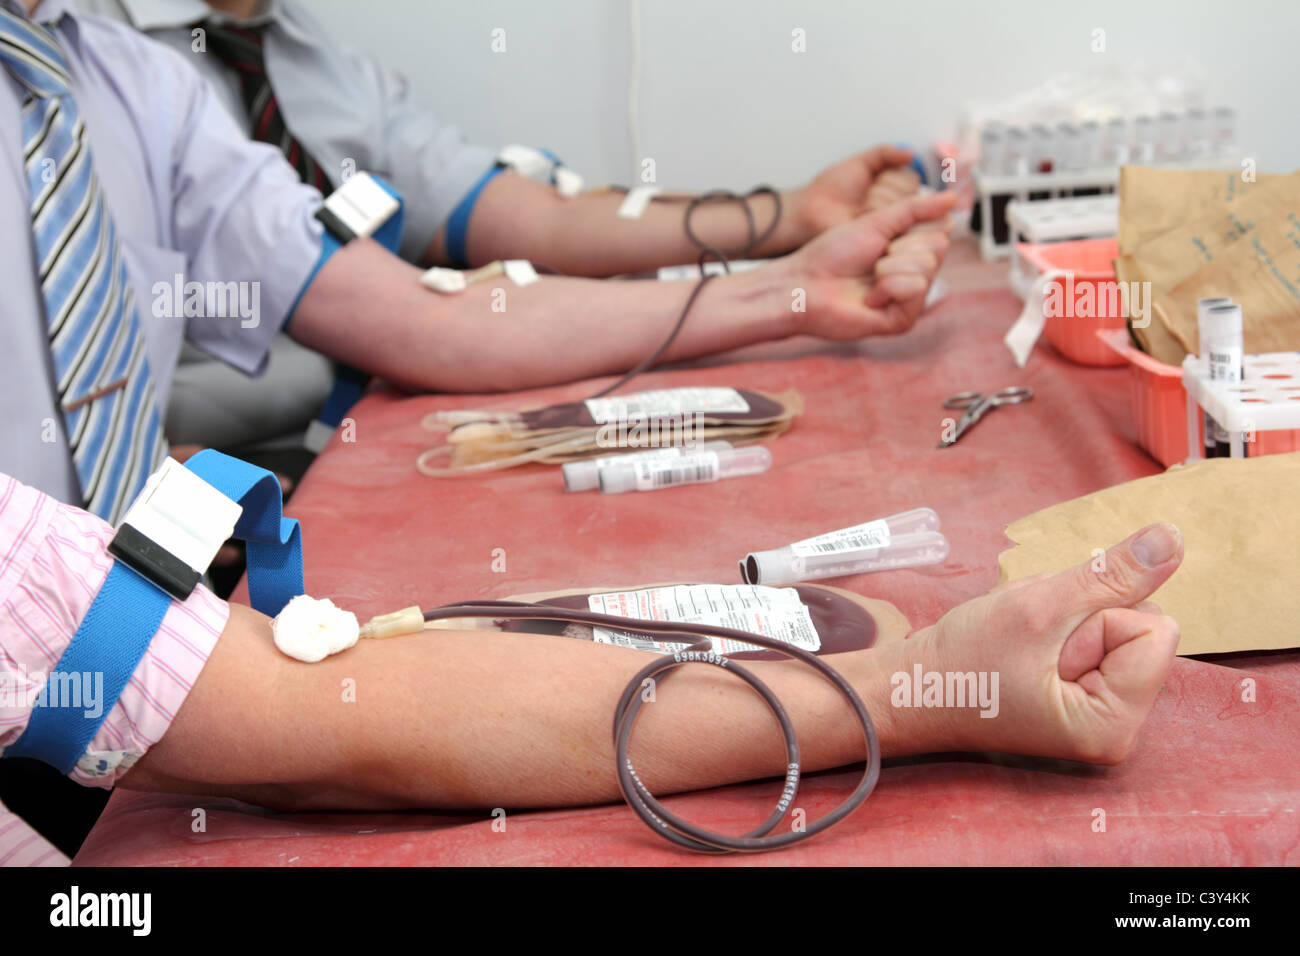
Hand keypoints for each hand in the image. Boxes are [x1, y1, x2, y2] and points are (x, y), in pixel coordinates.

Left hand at [783, 190, 955, 339]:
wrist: (806, 283)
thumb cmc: (833, 254)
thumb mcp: (876, 221)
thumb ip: (915, 209)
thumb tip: (953, 196)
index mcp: (911, 249)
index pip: (940, 229)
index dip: (911, 227)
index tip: (884, 237)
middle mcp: (915, 273)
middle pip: (937, 248)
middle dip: (900, 247)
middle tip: (873, 258)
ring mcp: (910, 298)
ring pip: (927, 268)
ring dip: (890, 267)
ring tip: (869, 278)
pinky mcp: (903, 319)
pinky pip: (916, 290)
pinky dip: (889, 287)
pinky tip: (869, 297)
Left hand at [795, 145, 922, 238]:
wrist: (813, 206)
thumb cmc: (833, 187)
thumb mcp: (860, 162)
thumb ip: (885, 154)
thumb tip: (910, 154)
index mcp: (894, 192)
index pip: (911, 178)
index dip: (890, 176)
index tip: (872, 180)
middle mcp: (895, 210)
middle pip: (908, 191)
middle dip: (883, 186)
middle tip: (862, 194)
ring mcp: (888, 225)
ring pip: (900, 203)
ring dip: (875, 198)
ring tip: (857, 205)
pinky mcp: (880, 237)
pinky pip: (889, 219)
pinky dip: (871, 210)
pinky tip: (857, 215)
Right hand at [905, 524, 1184, 763]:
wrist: (912, 689)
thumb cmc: (963, 660)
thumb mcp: (1039, 608)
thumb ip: (1110, 574)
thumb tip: (1172, 538)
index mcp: (1115, 725)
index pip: (1155, 630)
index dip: (1098, 618)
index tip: (1044, 644)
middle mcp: (1120, 730)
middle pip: (1141, 629)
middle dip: (1084, 618)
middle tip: (1029, 644)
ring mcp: (1102, 716)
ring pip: (1116, 627)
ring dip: (1067, 617)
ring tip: (1022, 645)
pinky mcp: (1084, 700)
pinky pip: (1097, 637)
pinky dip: (1060, 627)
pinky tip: (1025, 647)